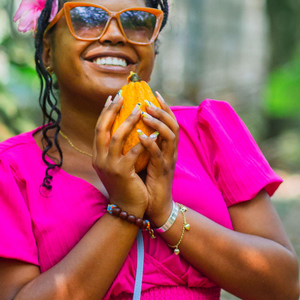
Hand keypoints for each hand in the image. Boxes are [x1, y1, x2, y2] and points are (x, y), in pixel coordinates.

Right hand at [93, 93, 148, 215]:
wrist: (128, 209)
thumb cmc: (127, 185)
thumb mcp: (117, 165)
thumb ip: (118, 149)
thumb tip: (125, 127)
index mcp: (97, 156)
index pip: (99, 129)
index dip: (105, 112)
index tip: (113, 97)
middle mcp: (99, 159)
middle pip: (102, 129)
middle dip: (112, 110)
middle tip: (123, 95)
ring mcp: (109, 166)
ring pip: (116, 137)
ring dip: (128, 121)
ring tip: (140, 109)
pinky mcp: (122, 173)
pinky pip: (134, 152)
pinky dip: (145, 141)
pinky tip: (155, 133)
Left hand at [138, 91, 179, 225]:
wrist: (153, 206)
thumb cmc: (147, 182)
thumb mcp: (144, 158)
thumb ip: (141, 144)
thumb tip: (127, 127)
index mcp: (166, 147)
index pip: (168, 121)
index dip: (163, 106)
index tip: (152, 92)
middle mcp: (170, 151)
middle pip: (173, 124)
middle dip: (161, 110)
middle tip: (147, 99)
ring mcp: (168, 161)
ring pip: (169, 136)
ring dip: (157, 122)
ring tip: (144, 112)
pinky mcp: (162, 172)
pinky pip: (158, 155)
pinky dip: (150, 143)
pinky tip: (140, 135)